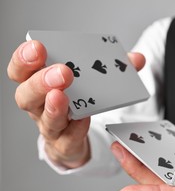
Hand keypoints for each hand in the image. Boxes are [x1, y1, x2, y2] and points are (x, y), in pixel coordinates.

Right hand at [8, 40, 144, 167]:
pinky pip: (66, 138)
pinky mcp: (64, 143)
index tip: (39, 47)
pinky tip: (83, 120)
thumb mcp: (92, 82)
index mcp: (40, 84)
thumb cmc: (79, 103)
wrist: (73, 138)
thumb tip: (137, 58)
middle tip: (62, 73)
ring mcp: (50, 126)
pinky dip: (75, 128)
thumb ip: (115, 68)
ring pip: (44, 119)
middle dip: (41, 81)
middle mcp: (39, 106)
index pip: (21, 70)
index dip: (25, 58)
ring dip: (54, 107)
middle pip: (26, 95)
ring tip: (62, 96)